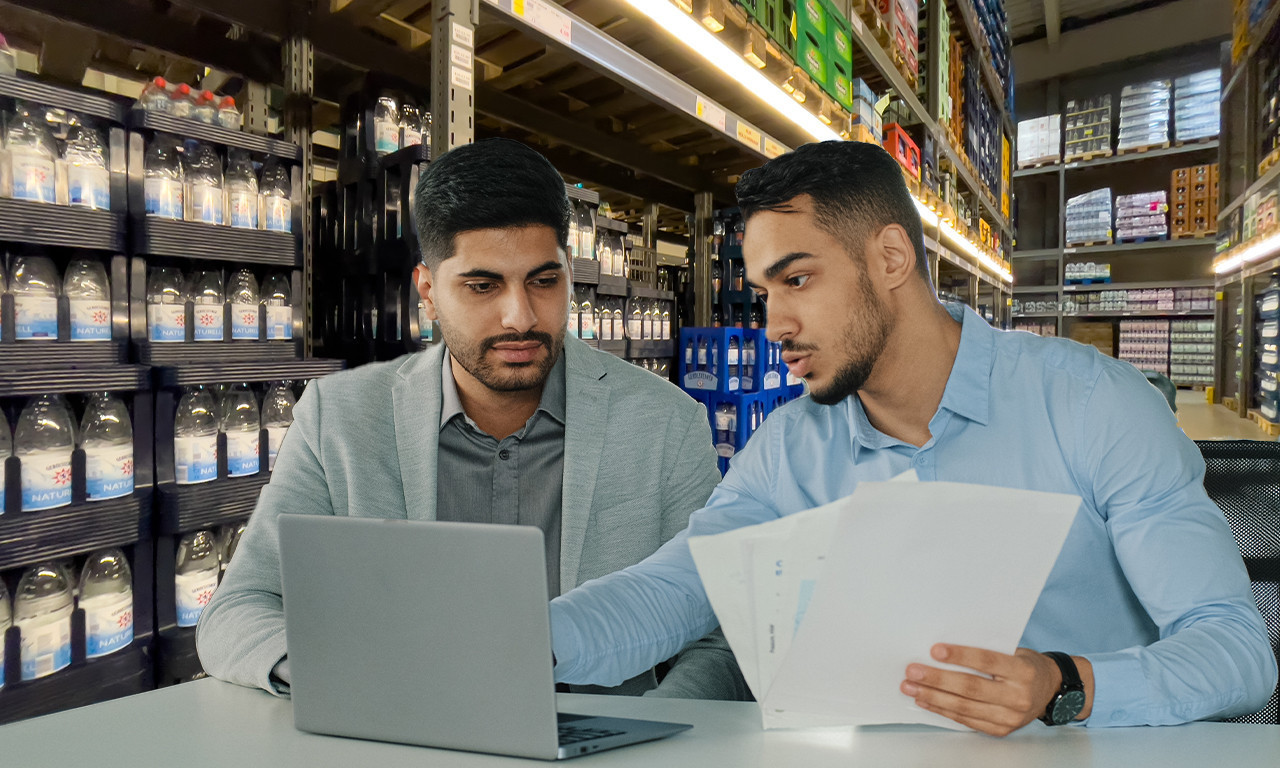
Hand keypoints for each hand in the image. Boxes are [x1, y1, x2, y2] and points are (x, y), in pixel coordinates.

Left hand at [900, 644, 1089, 736]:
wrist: (1050, 690)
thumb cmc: (1025, 665)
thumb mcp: (1014, 651)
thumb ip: (986, 650)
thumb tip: (941, 649)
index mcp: (1022, 671)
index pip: (987, 661)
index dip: (960, 655)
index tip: (935, 650)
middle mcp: (1017, 696)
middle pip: (971, 687)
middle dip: (937, 679)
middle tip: (912, 671)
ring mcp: (1010, 717)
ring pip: (965, 707)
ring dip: (933, 697)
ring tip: (910, 687)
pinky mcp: (1001, 730)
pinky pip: (966, 720)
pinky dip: (943, 710)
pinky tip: (926, 700)